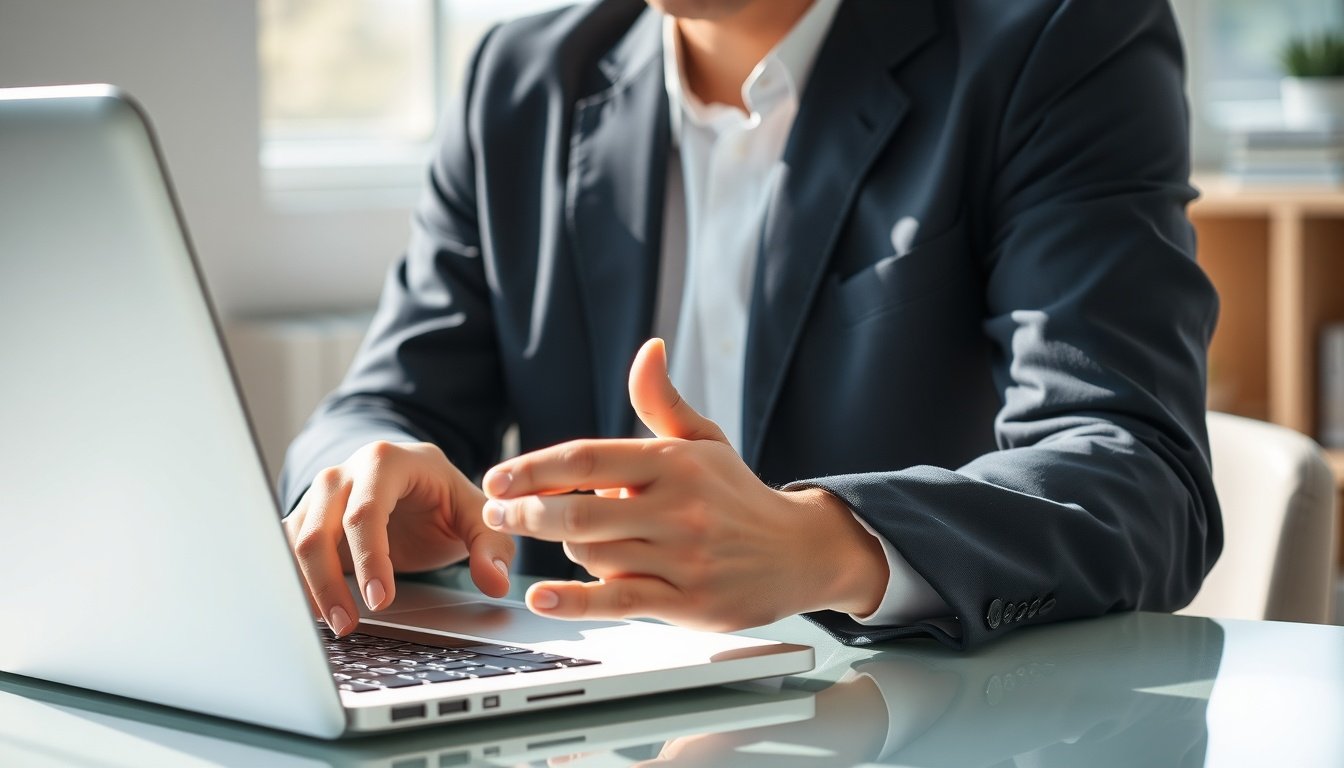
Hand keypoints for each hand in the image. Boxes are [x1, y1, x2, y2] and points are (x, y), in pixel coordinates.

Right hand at [285, 441, 514, 635]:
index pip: (365, 512)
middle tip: (350, 625)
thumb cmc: (443, 500)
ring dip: (308, 587)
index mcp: (387, 461)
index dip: (369, 558)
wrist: (417, 486)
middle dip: (329, 582)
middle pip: (319, 529)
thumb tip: (494, 583)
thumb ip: (491, 546)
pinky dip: (295, 581)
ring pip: (295, 541)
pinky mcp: (307, 518)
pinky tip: (313, 612)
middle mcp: (345, 473)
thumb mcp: (477, 516)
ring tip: (336, 625)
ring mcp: (320, 494)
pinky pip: (286, 549)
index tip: (380, 600)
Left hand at [481, 338, 887, 630]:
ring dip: (566, 551)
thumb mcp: (704, 440)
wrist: (802, 551)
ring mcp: (682, 556)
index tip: (496, 480)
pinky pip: (617, 600)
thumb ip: (662, 401)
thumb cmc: (738, 495)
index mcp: (674, 461)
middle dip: (525, 515)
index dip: (532, 469)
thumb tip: (647, 349)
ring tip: (573, 542)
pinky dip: (574, 600)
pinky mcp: (687, 601)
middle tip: (497, 514)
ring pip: (592, 556)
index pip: (587, 458)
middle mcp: (677, 508)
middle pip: (577, 513)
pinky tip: (541, 595)